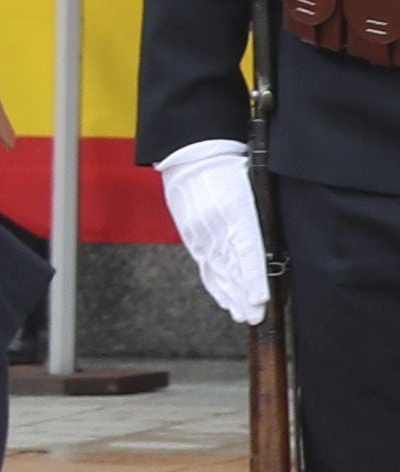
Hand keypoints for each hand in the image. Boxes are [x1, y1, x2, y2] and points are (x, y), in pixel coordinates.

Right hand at [157, 138, 269, 324]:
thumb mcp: (254, 185)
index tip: (261, 298)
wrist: (192, 154)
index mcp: (233, 210)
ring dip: (229, 295)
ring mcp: (199, 232)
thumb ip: (264, 215)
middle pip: (229, 266)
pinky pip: (204, 265)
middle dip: (242, 295)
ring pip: (216, 270)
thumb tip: (279, 247)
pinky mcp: (192, 236)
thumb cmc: (232, 165)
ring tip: (242, 315)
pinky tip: (224, 299)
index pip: (246, 250)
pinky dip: (215, 284)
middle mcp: (213, 225)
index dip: (253, 277)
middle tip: (254, 317)